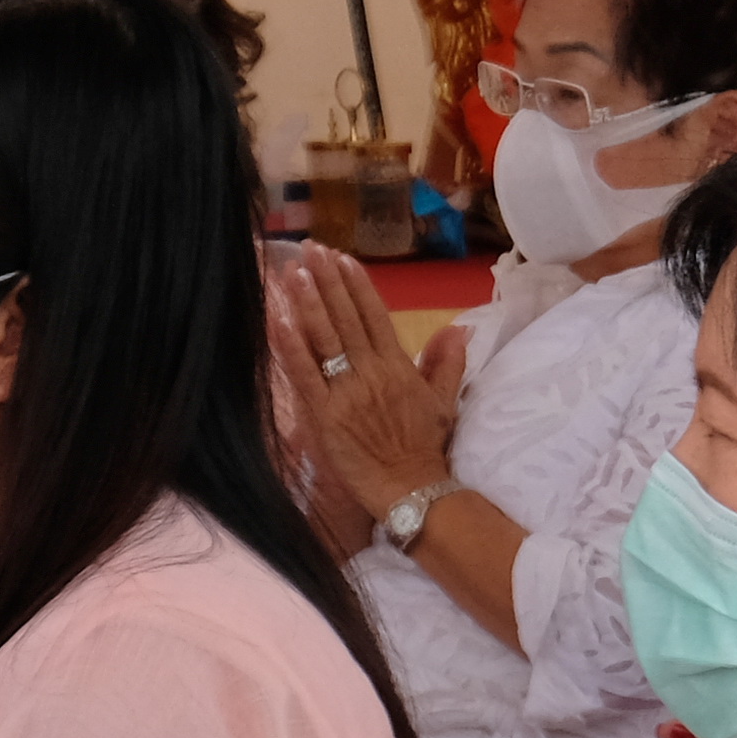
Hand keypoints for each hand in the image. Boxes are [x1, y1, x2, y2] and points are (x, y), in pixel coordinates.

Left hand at [285, 248, 457, 513]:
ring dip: (308, 302)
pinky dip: (291, 347)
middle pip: (346, 317)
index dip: (356, 285)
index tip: (341, 259)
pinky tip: (277, 321)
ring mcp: (347, 392)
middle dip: (327, 281)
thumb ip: (446, 363)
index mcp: (399, 366)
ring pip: (325, 338)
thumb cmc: (425, 447)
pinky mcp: (325, 414)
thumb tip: (458, 328)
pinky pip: (305, 375)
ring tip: (293, 271)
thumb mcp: (443, 402)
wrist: (411, 488)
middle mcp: (373, 372)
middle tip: (310, 250)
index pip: (375, 315)